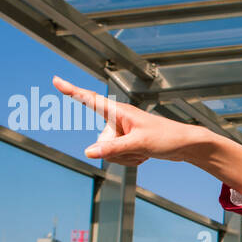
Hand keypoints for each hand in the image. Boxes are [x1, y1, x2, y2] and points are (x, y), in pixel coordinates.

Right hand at [52, 75, 206, 165]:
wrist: (185, 146)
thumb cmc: (167, 138)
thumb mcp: (139, 144)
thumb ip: (113, 149)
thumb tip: (88, 153)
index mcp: (119, 112)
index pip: (90, 100)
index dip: (72, 90)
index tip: (56, 80)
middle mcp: (117, 121)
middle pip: (101, 143)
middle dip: (118, 152)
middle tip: (141, 147)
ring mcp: (121, 134)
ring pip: (109, 154)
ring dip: (127, 157)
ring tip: (145, 150)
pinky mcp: (126, 144)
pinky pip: (119, 159)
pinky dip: (132, 160)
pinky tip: (145, 154)